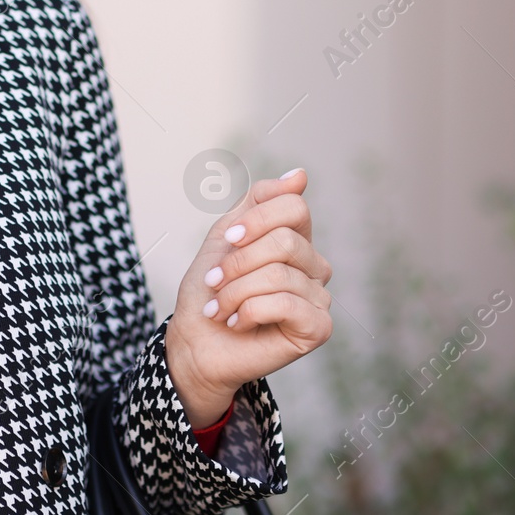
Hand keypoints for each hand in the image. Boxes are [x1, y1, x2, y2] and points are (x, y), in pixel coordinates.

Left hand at [164, 168, 332, 427]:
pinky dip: (250, 311)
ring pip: (280, 275)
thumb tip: (301, 174)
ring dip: (236, 292)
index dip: (255, 220)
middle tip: (214, 282)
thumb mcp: (227, 236)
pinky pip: (287, 304)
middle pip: (286, 241)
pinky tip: (238, 323)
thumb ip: (260, 203)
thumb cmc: (210, 290)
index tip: (229, 238)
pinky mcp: (318, 328)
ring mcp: (319, 298)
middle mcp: (314, 267)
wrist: (195, 341)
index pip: (294, 207)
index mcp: (296, 241)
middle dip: (239, 262)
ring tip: (220, 308)